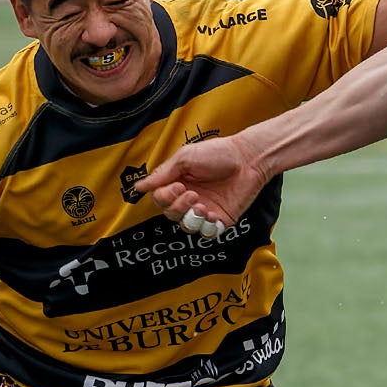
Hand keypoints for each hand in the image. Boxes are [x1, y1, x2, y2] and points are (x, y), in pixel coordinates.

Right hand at [144, 131, 267, 234]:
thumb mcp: (185, 158)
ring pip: (186, 227)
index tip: (177, 185)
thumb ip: (162, 174)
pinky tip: (213, 214)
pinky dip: (207, 227)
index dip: (164, 197)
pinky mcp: (221, 220)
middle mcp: (189, 198)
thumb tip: (138, 186)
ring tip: (202, 206)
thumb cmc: (218, 153)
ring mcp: (205, 210)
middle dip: (178, 207)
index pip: (159, 199)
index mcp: (177, 183)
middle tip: (192, 194)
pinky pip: (207, 234)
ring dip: (191, 218)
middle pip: (170, 214)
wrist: (248, 159)